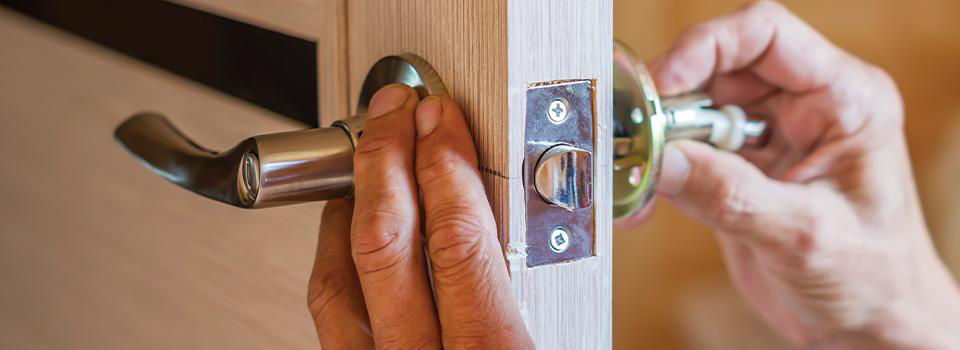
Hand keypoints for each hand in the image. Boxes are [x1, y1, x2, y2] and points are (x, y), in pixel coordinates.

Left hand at [306, 85, 532, 348]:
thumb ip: (532, 304)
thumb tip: (522, 236)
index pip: (457, 241)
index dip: (445, 165)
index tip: (441, 121)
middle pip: (382, 246)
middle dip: (384, 162)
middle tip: (392, 116)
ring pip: (335, 284)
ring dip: (348, 209)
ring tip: (366, 164)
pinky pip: (328, 319)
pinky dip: (335, 265)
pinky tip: (348, 244)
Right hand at [649, 1, 959, 347]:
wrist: (868, 327)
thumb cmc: (871, 280)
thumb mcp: (805, 234)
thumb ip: (731, 195)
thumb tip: (662, 159)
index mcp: (844, 100)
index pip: (766, 35)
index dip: (706, 48)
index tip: (662, 86)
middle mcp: (803, 108)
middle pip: (718, 71)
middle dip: (670, 103)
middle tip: (635, 139)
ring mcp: (768, 138)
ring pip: (693, 111)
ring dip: (658, 142)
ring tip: (636, 177)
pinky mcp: (739, 169)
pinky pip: (685, 153)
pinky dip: (658, 173)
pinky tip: (643, 201)